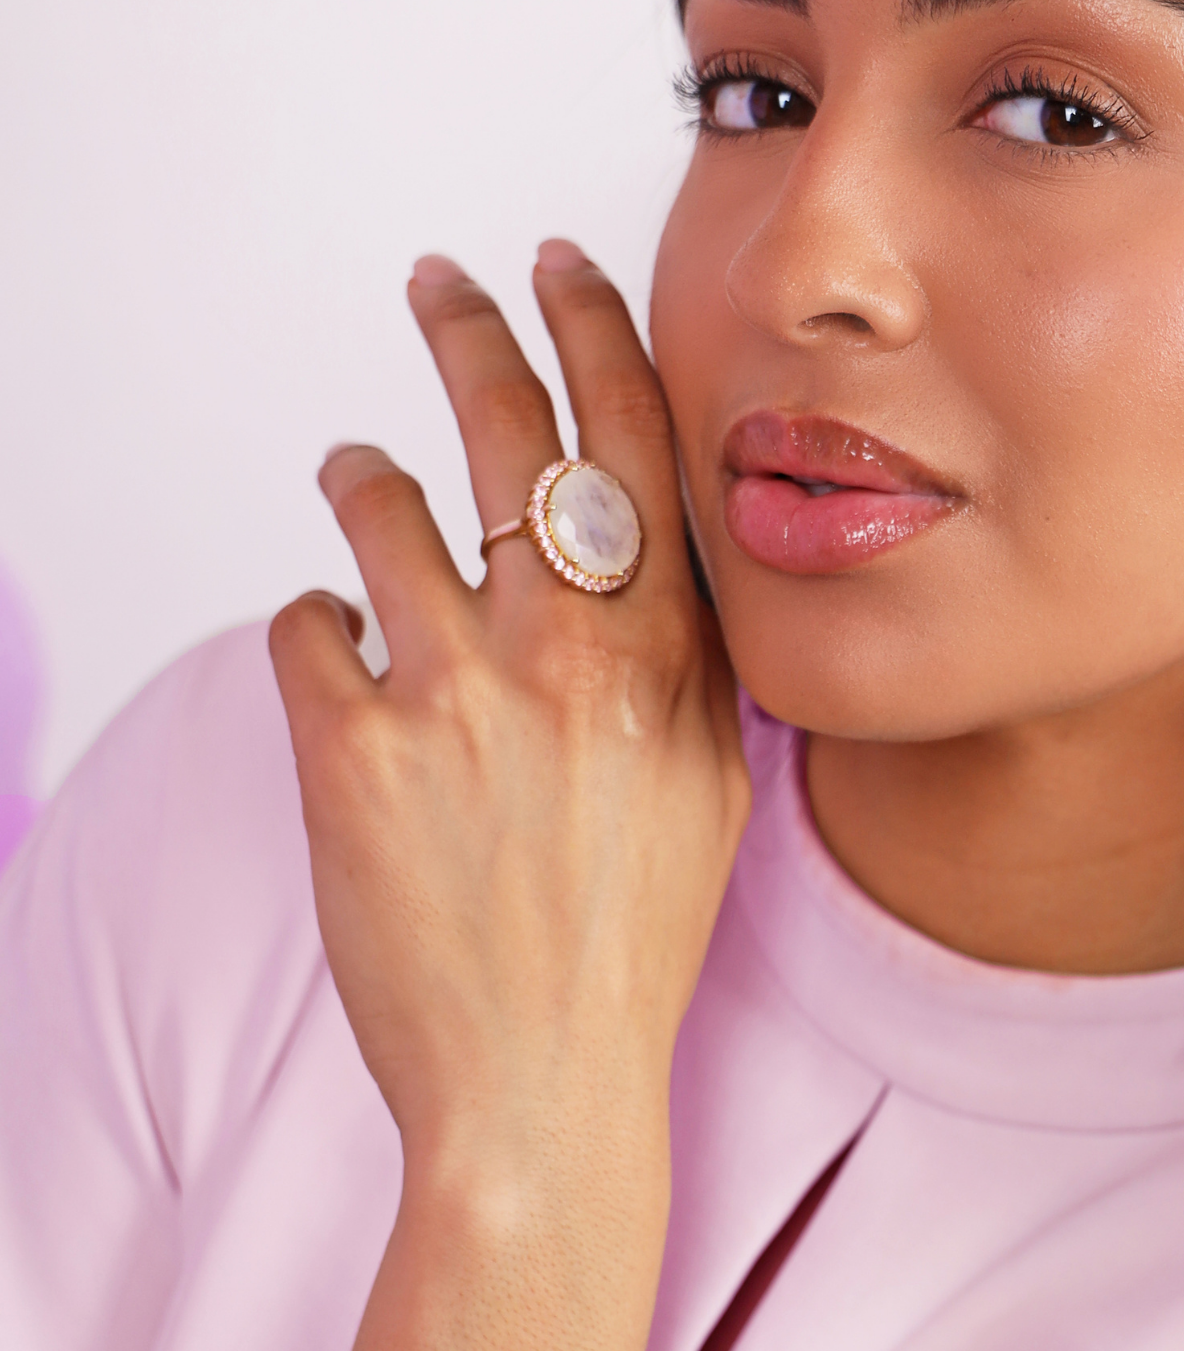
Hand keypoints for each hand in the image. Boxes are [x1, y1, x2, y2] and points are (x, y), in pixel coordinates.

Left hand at [269, 246, 746, 1186]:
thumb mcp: (713, 791)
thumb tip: (645, 563)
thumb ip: (686, 662)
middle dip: (464, 329)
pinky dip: (317, 634)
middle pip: (504, 431)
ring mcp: (453, 697)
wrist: (541, 1082)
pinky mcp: (349, 751)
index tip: (559, 269)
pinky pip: (303, 623)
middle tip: (436, 280)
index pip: (635, 447)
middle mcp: (567, 656)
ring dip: (360, 483)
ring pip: (375, 505)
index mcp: (667, 659)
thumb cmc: (634, 944)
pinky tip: (348, 677)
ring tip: (357, 488)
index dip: (591, 333)